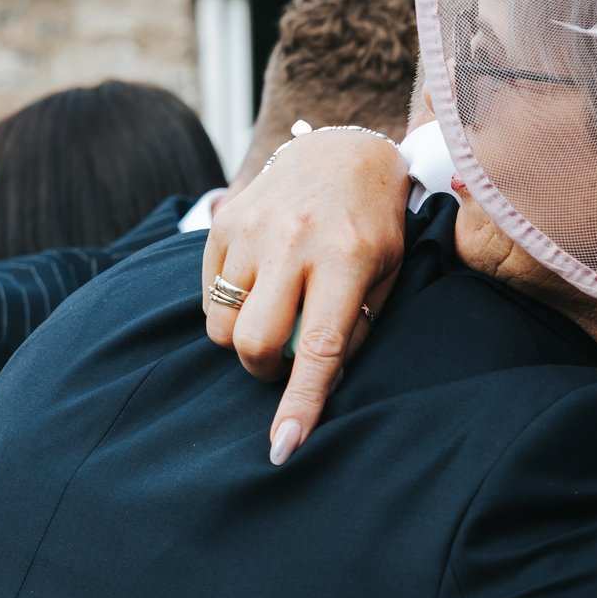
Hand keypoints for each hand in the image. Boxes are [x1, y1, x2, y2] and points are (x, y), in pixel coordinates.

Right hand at [201, 131, 410, 464]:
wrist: (341, 150)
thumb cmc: (373, 225)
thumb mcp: (387, 275)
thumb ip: (354, 331)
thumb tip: (319, 386)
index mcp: (346, 259)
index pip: (318, 347)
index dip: (299, 403)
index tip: (283, 447)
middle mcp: (293, 241)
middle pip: (252, 341)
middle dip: (262, 370)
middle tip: (284, 359)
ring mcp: (253, 228)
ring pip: (223, 324)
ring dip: (244, 340)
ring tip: (274, 314)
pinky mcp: (224, 220)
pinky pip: (209, 295)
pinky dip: (229, 308)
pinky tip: (259, 286)